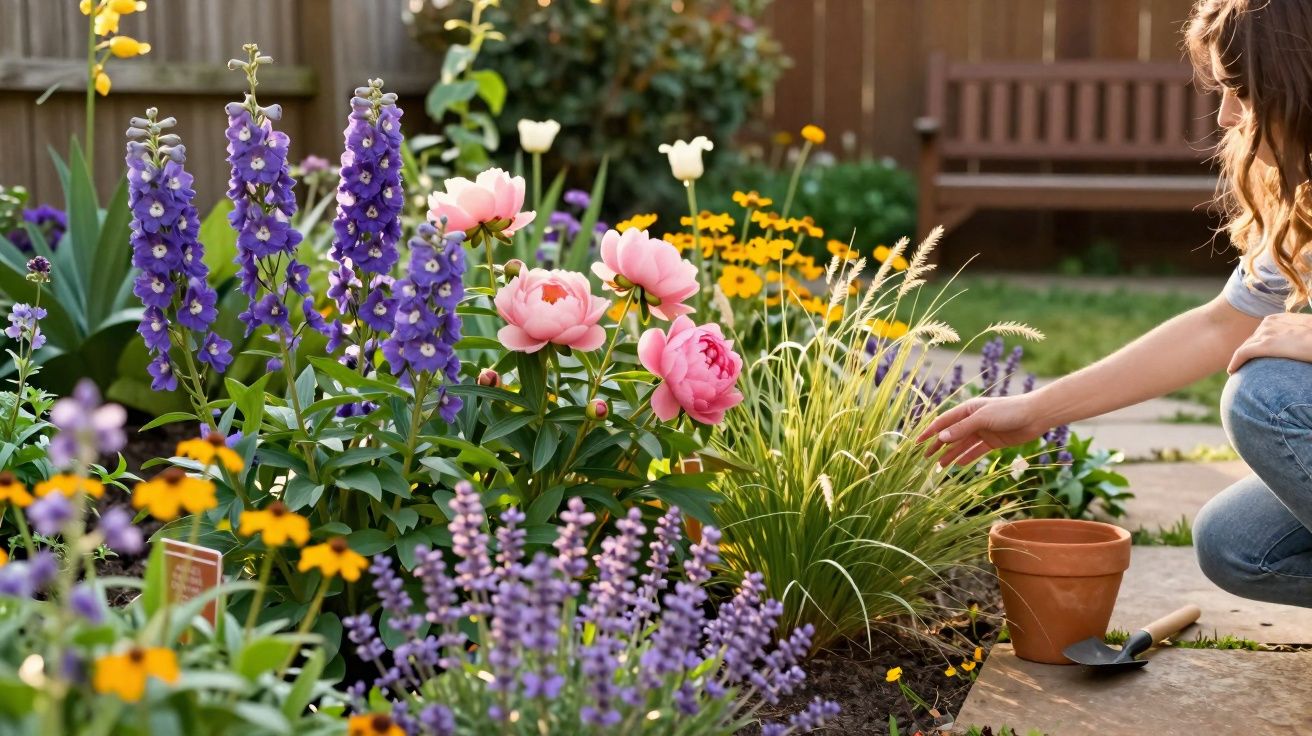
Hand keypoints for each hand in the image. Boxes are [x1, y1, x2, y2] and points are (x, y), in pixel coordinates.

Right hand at [916, 394, 1051, 466]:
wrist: (1035, 416)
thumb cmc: (1009, 411)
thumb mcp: (983, 418)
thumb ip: (962, 429)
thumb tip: (942, 437)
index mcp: (967, 410)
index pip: (943, 422)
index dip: (929, 432)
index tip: (917, 442)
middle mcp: (973, 420)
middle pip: (951, 434)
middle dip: (937, 446)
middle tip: (925, 458)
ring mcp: (983, 431)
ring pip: (962, 445)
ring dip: (950, 454)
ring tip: (939, 466)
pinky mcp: (993, 442)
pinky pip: (976, 451)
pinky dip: (966, 457)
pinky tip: (958, 465)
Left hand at [1228, 312, 1311, 372]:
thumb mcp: (1307, 332)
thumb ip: (1297, 336)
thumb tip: (1297, 345)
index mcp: (1279, 318)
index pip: (1261, 332)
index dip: (1255, 344)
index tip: (1253, 354)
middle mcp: (1269, 323)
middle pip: (1251, 339)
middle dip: (1246, 352)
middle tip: (1242, 364)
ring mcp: (1266, 333)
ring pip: (1246, 347)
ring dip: (1240, 359)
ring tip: (1236, 369)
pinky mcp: (1264, 345)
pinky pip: (1242, 354)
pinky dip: (1235, 362)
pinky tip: (1232, 371)